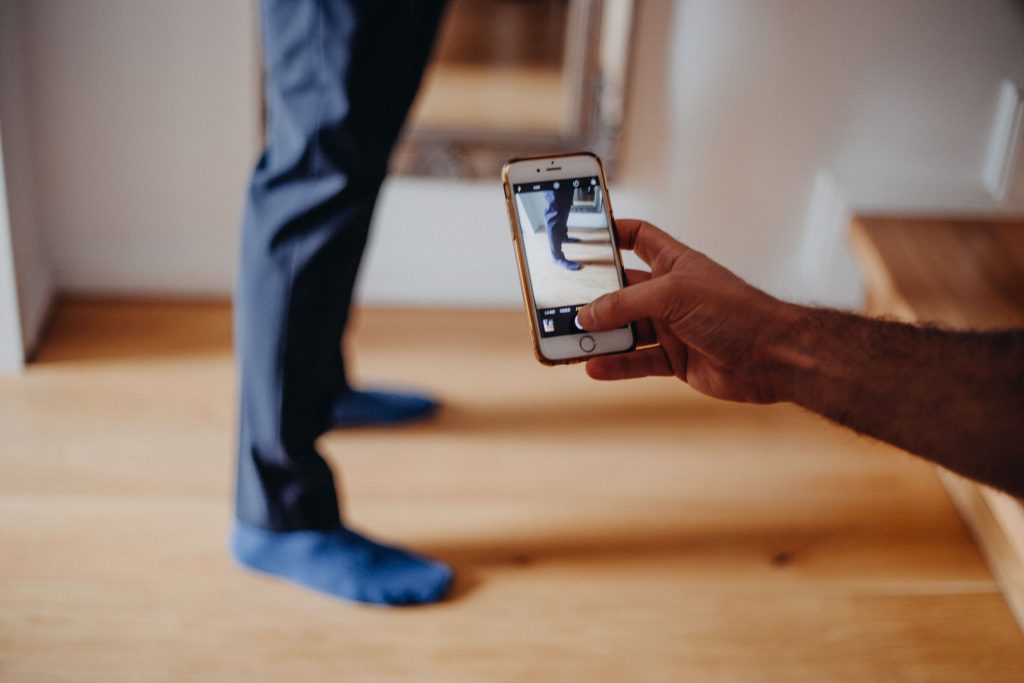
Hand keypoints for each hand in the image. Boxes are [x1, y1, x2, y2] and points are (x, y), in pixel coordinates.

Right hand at [579, 219, 796, 403]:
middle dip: (594, 296)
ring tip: (571, 339)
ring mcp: (673, 328)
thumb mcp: (673, 295)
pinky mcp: (675, 360)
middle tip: (563, 301)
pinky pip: (637, 362)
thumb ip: (626, 303)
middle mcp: (671, 294)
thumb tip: (588, 314)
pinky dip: (616, 365)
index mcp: (675, 264)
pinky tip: (595, 367)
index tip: (583, 235)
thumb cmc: (736, 312)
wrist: (773, 357)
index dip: (613, 233)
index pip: (638, 238)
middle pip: (622, 290)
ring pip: (626, 330)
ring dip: (601, 336)